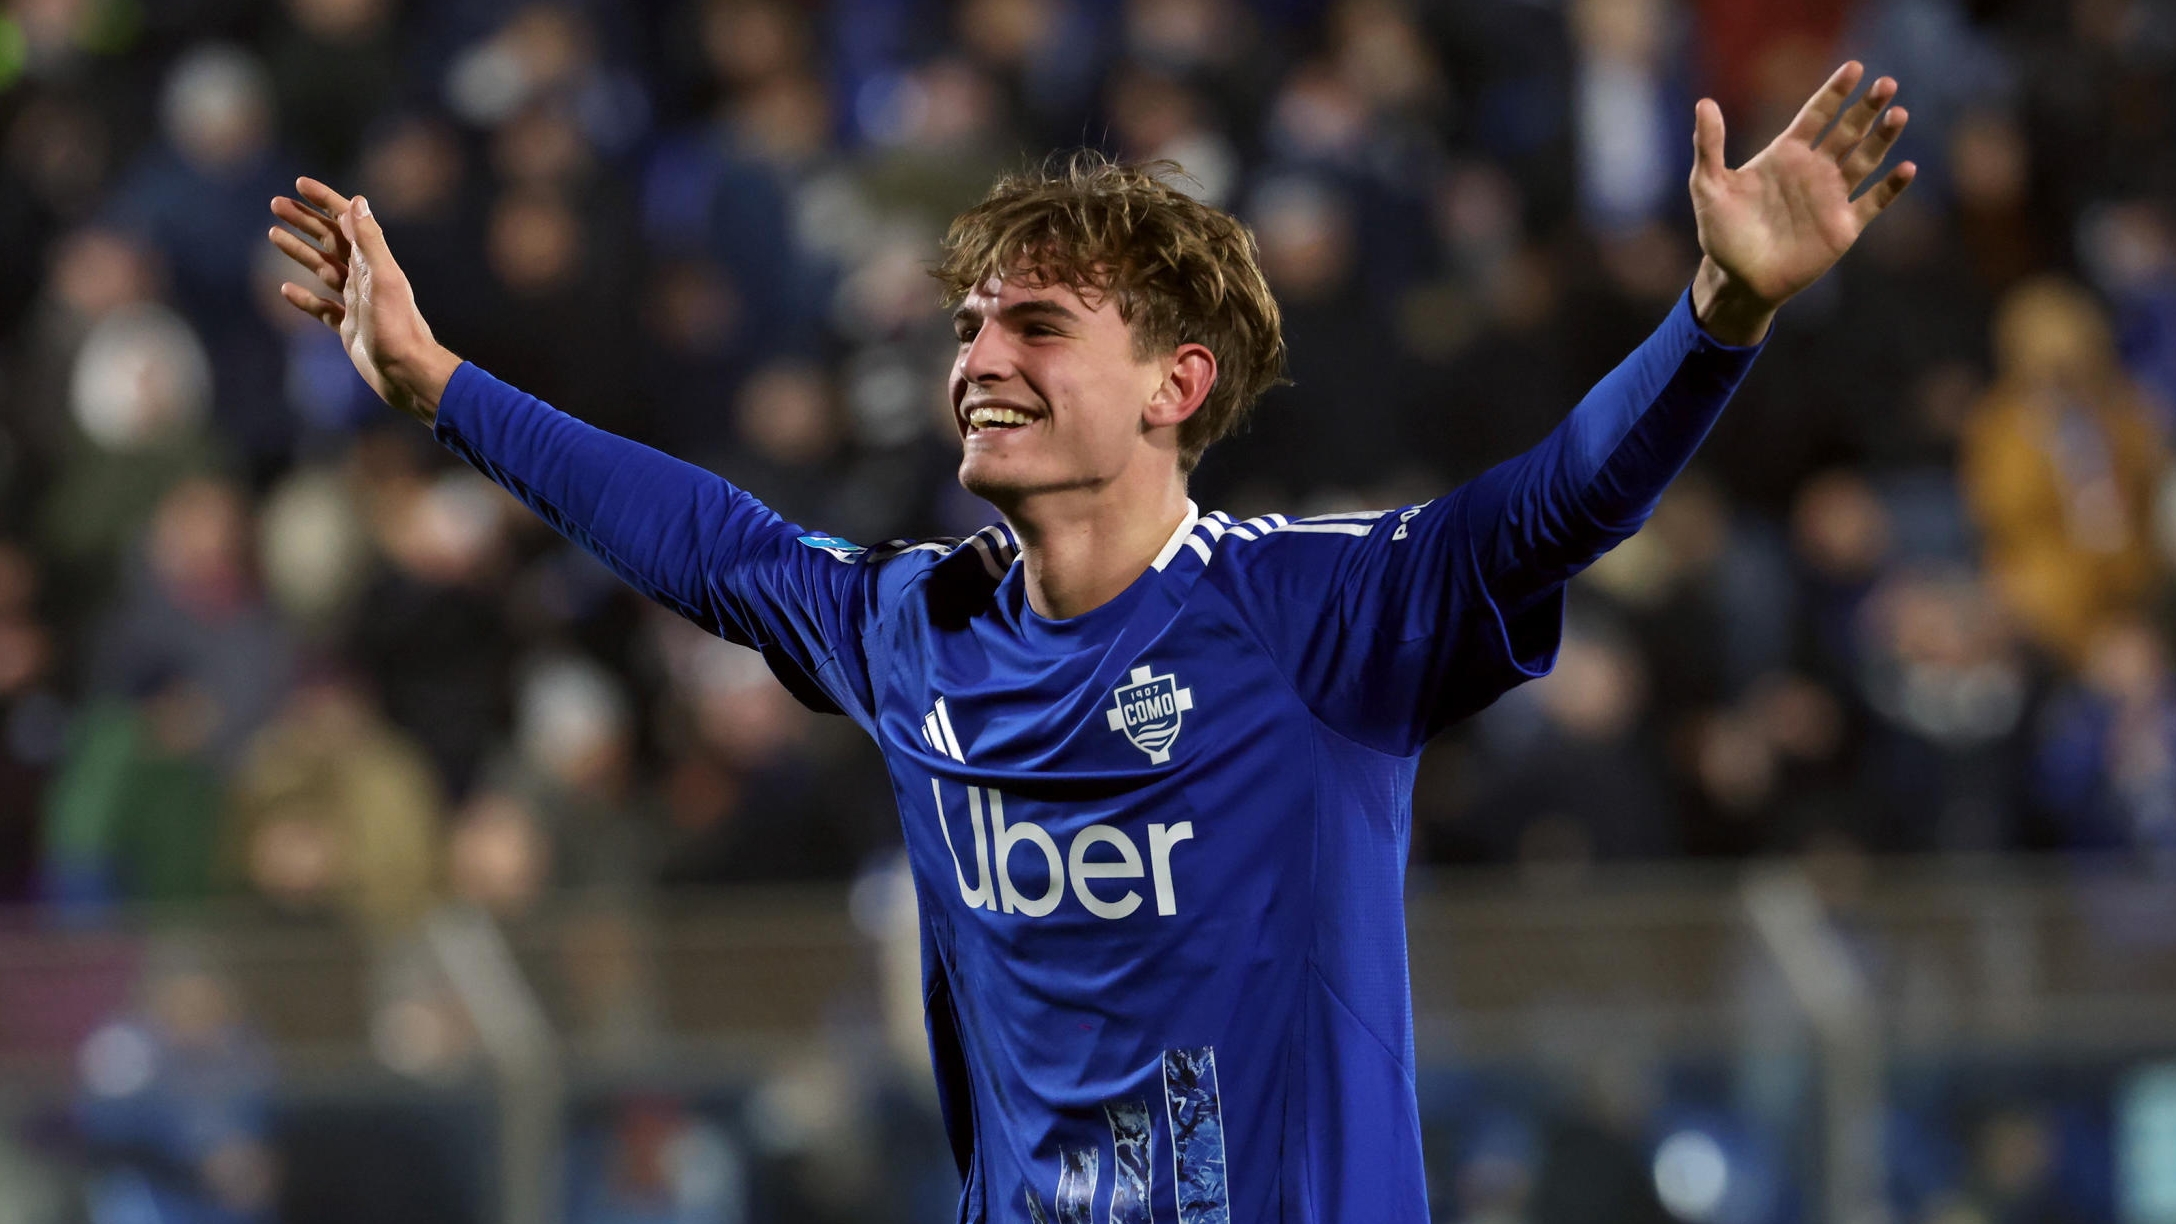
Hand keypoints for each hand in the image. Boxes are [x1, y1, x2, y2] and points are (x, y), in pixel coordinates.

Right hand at [268, 178, 460, 426]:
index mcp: (373, 262)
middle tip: (275, 203)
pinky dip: (304, 297)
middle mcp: (364, 277)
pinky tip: (285, 289)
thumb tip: (357, 202)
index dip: (324, 200)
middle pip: (330, 240)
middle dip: (304, 220)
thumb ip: (370, 240)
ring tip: (273, 234)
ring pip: (322, 268)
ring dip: (299, 250)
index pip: (346, 221)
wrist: (406, 372)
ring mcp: (356, 302)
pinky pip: (322, 307)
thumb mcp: (383, 278)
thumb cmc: (397, 326)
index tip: (299, 184)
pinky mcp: (348, 327)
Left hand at [1688, 62, 1917, 344]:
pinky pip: (1873, 202)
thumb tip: (1704, 103)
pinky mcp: (1843, 227)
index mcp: (1786, 154)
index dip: (1834, 91)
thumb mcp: (1709, 186)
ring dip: (1883, 139)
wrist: (1737, 279)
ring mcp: (1831, 197)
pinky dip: (1890, 187)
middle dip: (1867, 108)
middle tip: (1887, 84)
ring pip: (1865, 159)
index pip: (1816, 114)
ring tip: (1899, 115)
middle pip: (1848, 130)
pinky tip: (1906, 169)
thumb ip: (1709, 145)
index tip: (1854, 67)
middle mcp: (1814, 170)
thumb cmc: (1721, 232)